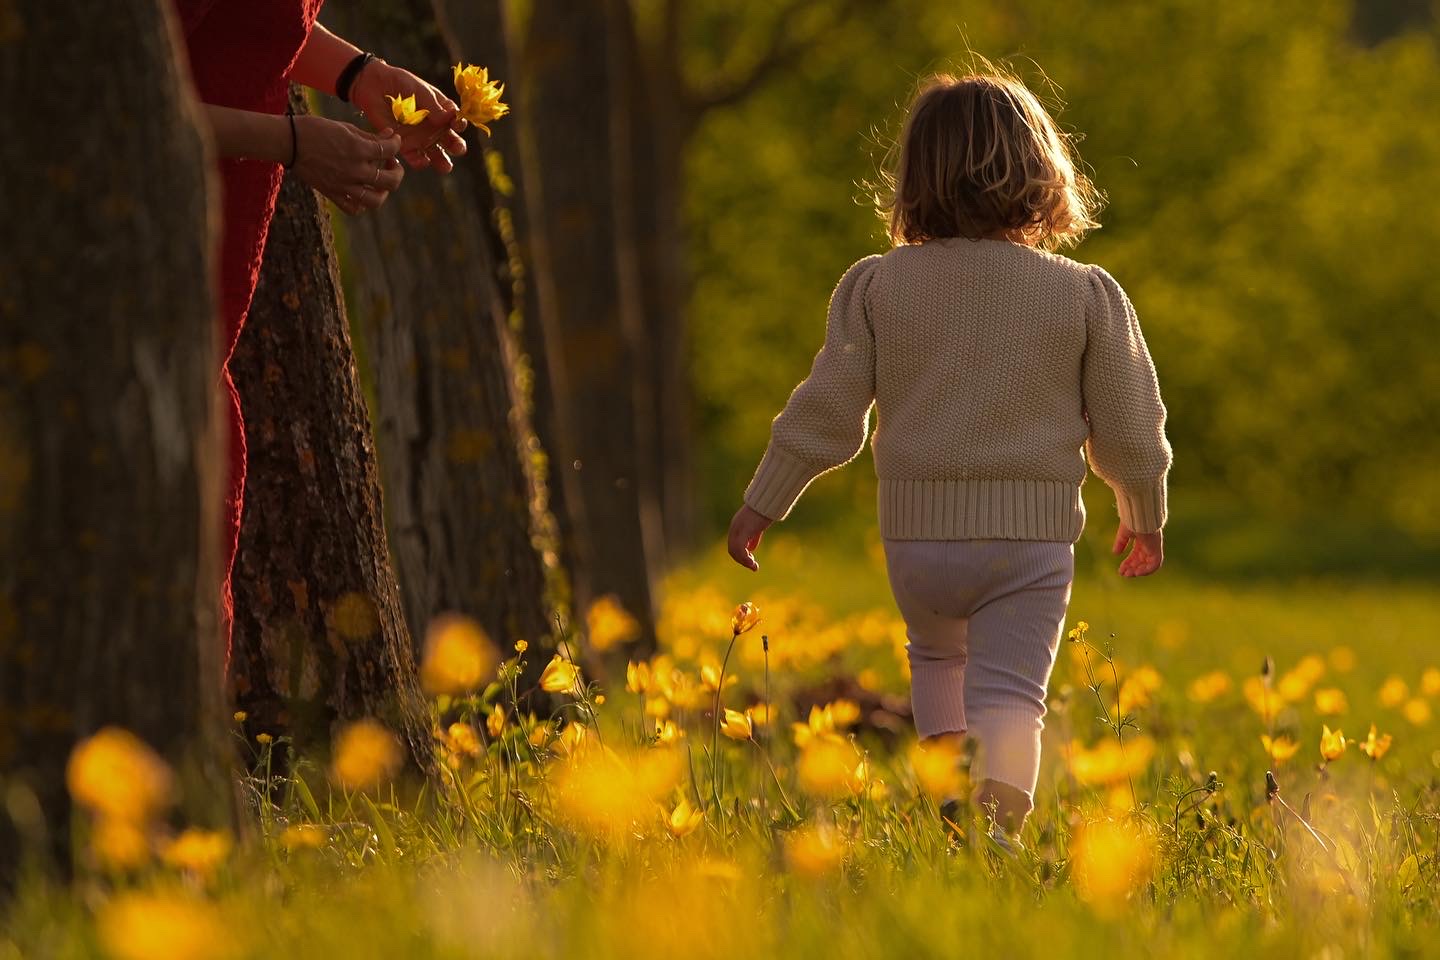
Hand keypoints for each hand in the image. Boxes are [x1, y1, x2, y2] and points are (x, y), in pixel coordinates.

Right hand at [291, 115, 403, 215]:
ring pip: (375, 200)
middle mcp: (355, 170)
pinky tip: (362, 192)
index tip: (394, 140)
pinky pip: (353, 208)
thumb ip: (370, 135)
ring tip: (380, 181)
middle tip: (391, 162)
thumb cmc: (315, 129)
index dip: (397, 143)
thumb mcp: (345, 128)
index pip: (390, 150)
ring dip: (384, 191)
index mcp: (358, 150)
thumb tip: (390, 135)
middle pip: (391, 181)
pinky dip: (361, 204)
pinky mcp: (332, 193)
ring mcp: (344, 185)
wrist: (289, 142)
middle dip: (397, 170)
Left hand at [351, 60, 467, 171]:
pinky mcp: (405, 146)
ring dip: (443, 162)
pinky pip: (416, 159)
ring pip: (437, 155)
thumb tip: (450, 118)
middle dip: (457, 147)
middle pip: (451, 141)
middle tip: (458, 149)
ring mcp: (421, 138)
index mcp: (442, 112)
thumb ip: (433, 105)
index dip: (460, 124)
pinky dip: (420, 163)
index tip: (457, 124)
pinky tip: (423, 161)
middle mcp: (435, 128)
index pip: (456, 121)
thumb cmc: (400, 84)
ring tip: (446, 166)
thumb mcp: (419, 90)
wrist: (374, 87)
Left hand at [727, 505, 772, 571]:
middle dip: (741, 560)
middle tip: (753, 565)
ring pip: (735, 551)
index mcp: (736, 526)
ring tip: (754, 566)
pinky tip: (753, 562)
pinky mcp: (744, 531)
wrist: (767, 502)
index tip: (751, 559)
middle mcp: (734, 528)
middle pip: (732, 549)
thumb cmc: (765, 511)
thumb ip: (753, 536)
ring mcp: (738, 529)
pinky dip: (745, 558)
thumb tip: (750, 549)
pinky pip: (741, 549)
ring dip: (744, 561)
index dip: (740, 555)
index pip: (733, 545)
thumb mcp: (757, 526)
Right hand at [1112, 524, 1163, 576]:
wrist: (1140, 515)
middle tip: (1123, 574)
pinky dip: (1147, 570)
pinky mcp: (1156, 549)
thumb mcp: (1124, 533)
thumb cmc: (1132, 520)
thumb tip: (1115, 553)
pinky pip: (1155, 564)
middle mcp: (1149, 545)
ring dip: (1139, 571)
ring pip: (1148, 564)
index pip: (1136, 555)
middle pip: (1141, 561)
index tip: (1120, 570)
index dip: (1128, 563)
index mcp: (1142, 540)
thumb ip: (1120, 543)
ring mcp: (1154, 547)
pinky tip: (1137, 572)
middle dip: (1132, 568)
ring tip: (1129, 574)